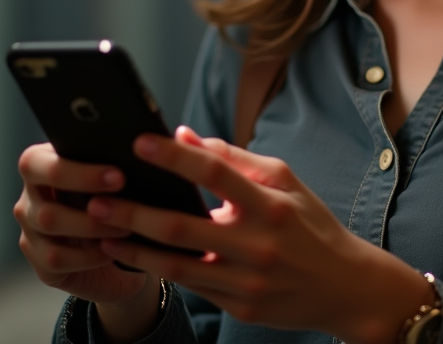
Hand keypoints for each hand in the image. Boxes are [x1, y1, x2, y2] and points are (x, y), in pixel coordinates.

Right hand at [14, 143, 149, 304]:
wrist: (122, 255)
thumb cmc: (119, 204)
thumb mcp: (115, 181)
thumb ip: (115, 161)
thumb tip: (142, 149)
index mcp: (43, 165)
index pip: (39, 159)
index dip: (76, 167)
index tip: (119, 174)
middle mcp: (30, 196)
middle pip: (44, 186)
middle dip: (84, 184)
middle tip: (123, 188)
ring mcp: (30, 231)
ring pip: (49, 221)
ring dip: (92, 223)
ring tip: (126, 225)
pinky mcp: (40, 262)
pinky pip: (57, 257)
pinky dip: (89, 255)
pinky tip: (113, 250)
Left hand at [87, 128, 432, 343]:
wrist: (345, 286)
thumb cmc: (309, 225)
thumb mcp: (284, 181)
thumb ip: (235, 158)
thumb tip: (185, 135)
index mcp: (270, 204)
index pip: (215, 173)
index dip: (175, 156)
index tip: (139, 142)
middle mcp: (258, 244)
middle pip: (183, 226)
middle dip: (134, 212)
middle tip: (97, 199)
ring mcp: (248, 281)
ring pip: (178, 266)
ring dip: (135, 249)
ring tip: (102, 234)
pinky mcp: (241, 307)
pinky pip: (192, 287)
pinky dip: (160, 271)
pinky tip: (134, 256)